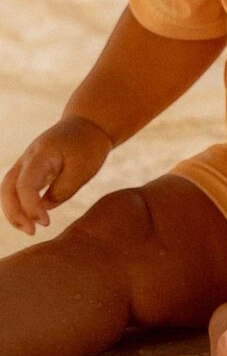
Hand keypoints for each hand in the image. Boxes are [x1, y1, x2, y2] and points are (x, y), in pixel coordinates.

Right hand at [1, 116, 112, 234]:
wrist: (90, 123)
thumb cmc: (88, 146)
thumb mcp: (82, 170)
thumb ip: (62, 191)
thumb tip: (43, 208)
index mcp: (41, 154)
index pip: (25, 184)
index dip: (31, 207)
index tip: (46, 223)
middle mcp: (28, 158)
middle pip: (7, 188)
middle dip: (14, 212)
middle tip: (32, 232)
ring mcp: (27, 162)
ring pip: (8, 189)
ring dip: (14, 211)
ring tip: (31, 230)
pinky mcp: (32, 168)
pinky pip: (17, 188)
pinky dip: (20, 204)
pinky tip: (33, 219)